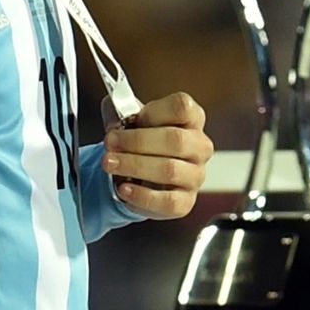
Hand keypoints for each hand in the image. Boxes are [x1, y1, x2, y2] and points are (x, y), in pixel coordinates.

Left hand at [102, 91, 212, 218]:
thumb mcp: (130, 119)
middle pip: (175, 140)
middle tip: (110, 143)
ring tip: (110, 164)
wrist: (140, 174)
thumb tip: (116, 118)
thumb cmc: (141, 142)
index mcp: (191, 119)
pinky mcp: (185, 201)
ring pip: (170, 170)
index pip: (182, 107)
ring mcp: (196, 175)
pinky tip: (124, 189)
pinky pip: (167, 201)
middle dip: (137, 141)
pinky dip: (142, 196)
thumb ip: (120, 111)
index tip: (130, 118)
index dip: (154, 111)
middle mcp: (199, 146)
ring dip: (134, 166)